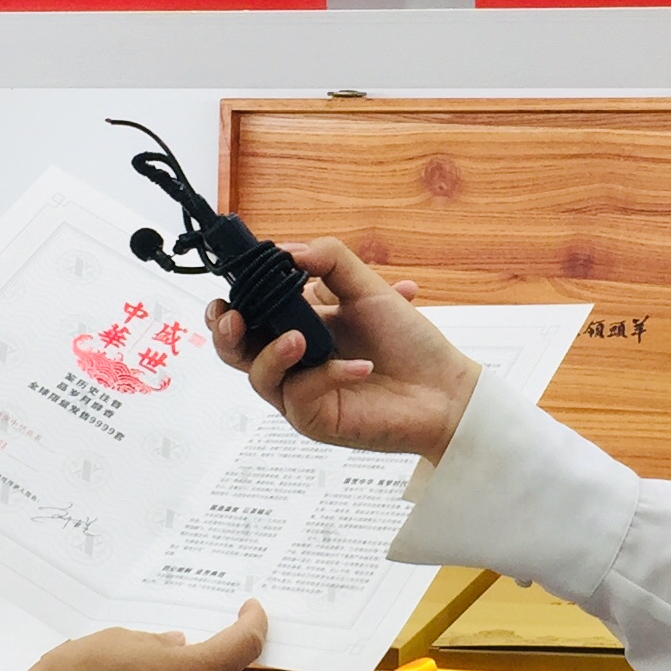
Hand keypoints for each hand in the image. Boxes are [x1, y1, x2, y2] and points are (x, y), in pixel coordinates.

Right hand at [207, 239, 481, 460]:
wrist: (445, 388)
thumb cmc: (409, 342)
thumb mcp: (369, 288)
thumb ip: (329, 260)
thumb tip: (285, 250)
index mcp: (300, 324)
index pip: (249, 313)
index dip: (231, 303)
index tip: (232, 287)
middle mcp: (294, 359)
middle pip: (235, 350)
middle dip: (225, 332)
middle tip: (234, 319)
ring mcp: (301, 392)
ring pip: (259, 377)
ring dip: (272, 354)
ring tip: (298, 339)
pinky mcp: (316, 420)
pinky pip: (301, 396)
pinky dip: (327, 376)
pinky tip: (361, 368)